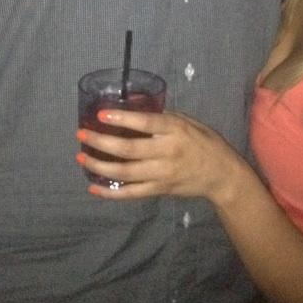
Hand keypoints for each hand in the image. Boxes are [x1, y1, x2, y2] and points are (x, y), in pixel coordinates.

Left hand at [75, 109, 245, 206]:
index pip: (146, 123)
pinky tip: (93, 187)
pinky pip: (130, 194)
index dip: (123, 118)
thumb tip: (133, 109)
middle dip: (101, 142)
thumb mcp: (189, 122)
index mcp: (175, 130)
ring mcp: (162, 174)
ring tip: (81, 157)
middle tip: (81, 134)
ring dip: (99, 166)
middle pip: (129, 149)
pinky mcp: (159, 190)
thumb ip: (163, 118)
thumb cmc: (204, 142)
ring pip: (125, 173)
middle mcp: (167, 152)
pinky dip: (110, 193)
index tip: (101, 114)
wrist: (221, 175)